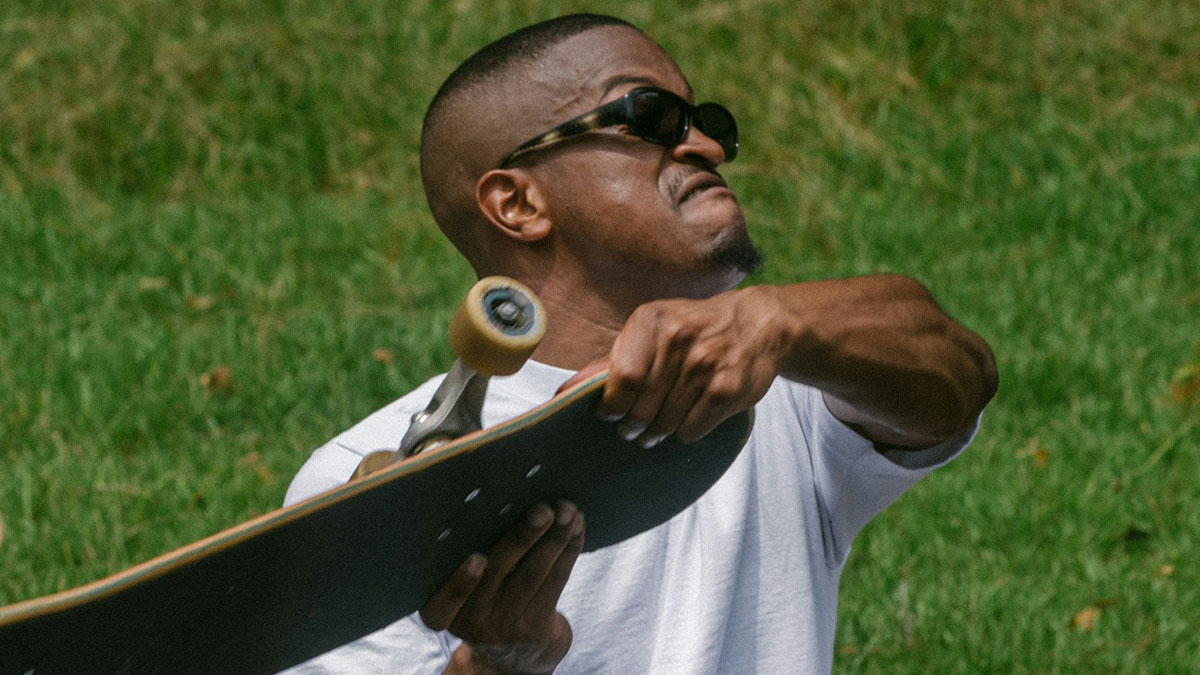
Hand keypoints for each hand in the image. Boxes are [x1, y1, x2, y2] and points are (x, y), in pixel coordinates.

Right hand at [422, 501, 584, 674]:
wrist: (510, 655)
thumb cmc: (483, 600)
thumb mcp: (464, 593)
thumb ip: (469, 558)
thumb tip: (499, 500)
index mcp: (441, 610)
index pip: (444, 601)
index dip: (460, 582)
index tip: (476, 559)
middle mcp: (471, 620)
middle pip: (497, 574)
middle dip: (522, 539)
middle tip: (543, 511)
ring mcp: (505, 625)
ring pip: (532, 574)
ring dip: (554, 539)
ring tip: (568, 511)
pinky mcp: (536, 626)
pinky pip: (555, 581)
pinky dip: (568, 550)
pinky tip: (577, 527)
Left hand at [559, 287, 786, 446]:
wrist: (756, 323)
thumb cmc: (692, 329)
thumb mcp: (652, 330)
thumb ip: (612, 360)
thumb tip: (566, 391)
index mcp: (651, 321)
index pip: (622, 379)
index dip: (612, 406)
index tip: (611, 415)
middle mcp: (678, 339)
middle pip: (641, 407)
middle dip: (633, 426)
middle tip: (635, 428)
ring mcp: (705, 364)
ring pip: (665, 423)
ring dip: (657, 433)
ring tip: (659, 426)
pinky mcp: (727, 388)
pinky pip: (691, 429)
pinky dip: (685, 432)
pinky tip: (690, 416)